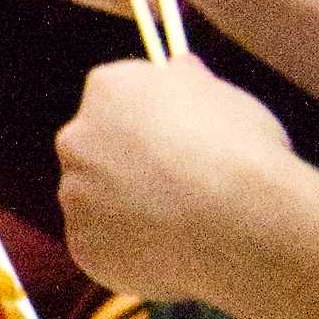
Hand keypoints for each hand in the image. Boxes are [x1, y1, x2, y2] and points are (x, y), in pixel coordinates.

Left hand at [50, 55, 293, 310]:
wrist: (242, 224)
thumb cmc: (240, 150)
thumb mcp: (224, 97)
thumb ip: (188, 82)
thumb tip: (178, 68)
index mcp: (108, 89)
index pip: (117, 96)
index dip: (149, 118)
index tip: (176, 136)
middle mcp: (77, 139)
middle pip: (98, 149)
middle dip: (128, 164)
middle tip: (176, 184)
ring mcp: (75, 195)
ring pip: (97, 201)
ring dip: (126, 209)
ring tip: (180, 223)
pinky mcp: (82, 246)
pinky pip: (104, 246)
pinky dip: (129, 251)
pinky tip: (169, 250)